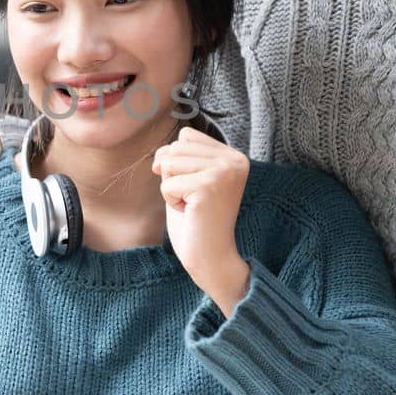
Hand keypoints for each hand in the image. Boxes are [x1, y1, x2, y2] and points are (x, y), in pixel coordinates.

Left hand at [152, 127, 251, 313]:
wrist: (211, 258)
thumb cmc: (197, 221)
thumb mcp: (188, 179)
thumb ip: (178, 158)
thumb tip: (160, 154)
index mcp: (234, 156)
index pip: (186, 136)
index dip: (177, 162)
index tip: (195, 188)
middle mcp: (234, 160)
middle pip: (176, 147)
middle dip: (173, 176)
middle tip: (194, 201)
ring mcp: (223, 172)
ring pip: (169, 163)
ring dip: (172, 189)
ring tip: (192, 206)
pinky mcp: (208, 187)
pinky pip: (167, 184)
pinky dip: (171, 202)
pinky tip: (191, 213)